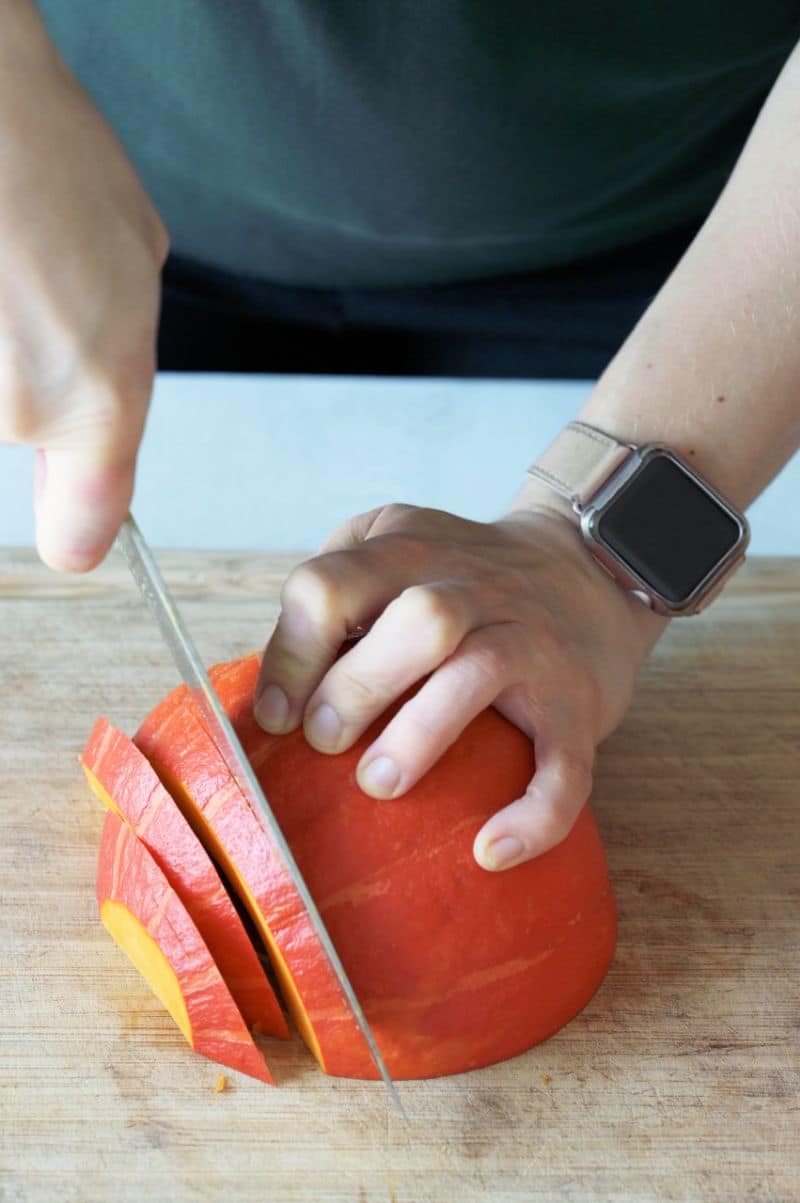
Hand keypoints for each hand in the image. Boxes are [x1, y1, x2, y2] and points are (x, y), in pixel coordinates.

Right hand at [0, 13, 167, 570]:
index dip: (78, 524)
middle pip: (18, 432)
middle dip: (26, 375)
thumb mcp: (134, 254)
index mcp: (97, 397)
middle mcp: (17, 413)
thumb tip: (104, 406)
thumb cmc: (42, 149)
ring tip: (1, 268)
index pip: (84, 529)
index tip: (76, 530)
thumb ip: (122, 353)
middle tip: (27, 293)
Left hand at [253, 498, 667, 869]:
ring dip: (421, 732)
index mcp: (410, 549)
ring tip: (378, 783)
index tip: (278, 714)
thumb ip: (337, 594)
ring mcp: (531, 642)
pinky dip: (533, 812)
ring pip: (481, 672)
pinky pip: (565, 764)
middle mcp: (474, 587)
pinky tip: (490, 850)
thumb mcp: (396, 550)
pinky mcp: (576, 705)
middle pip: (418, 618)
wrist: (587, 573)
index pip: (334, 585)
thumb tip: (272, 693)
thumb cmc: (462, 582)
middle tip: (323, 740)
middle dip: (356, 684)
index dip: (293, 652)